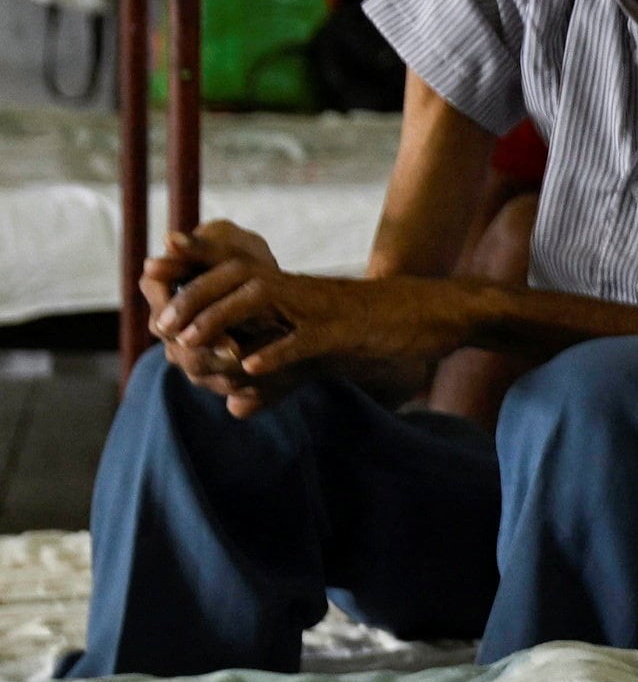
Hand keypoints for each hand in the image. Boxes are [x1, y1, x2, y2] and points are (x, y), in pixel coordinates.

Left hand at [146, 224, 480, 414]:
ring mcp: (321, 309)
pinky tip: (253, 369)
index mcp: (290, 292)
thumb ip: (277, 378)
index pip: (229, 274)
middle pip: (232, 277)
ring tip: (193, 343)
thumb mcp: (320, 352)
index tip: (158, 303)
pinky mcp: (346, 331)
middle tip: (165, 327)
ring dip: (220, 318)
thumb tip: (235, 407)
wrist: (435, 316)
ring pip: (259, 299)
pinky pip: (304, 338)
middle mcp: (299, 292)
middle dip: (192, 298)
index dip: (192, 280)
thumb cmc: (378, 332)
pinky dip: (277, 353)